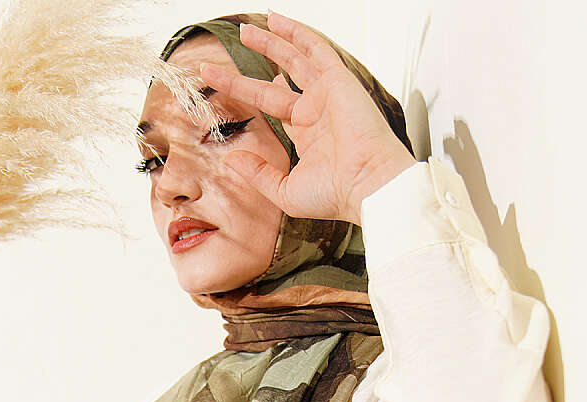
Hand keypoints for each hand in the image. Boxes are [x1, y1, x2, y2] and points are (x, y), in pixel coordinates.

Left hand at [198, 10, 416, 225]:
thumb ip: (257, 173)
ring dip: (272, 41)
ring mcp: (327, 95)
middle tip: (237, 41)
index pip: (272, 105)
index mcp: (307, 136)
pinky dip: (297, 33)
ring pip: (295, 59)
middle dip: (258, 59)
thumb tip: (231, 158)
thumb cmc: (334, 195)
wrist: (366, 185)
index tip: (220, 82)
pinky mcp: (338, 81)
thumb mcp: (285, 191)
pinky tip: (277, 21)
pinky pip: (315, 49)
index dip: (246, 91)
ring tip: (247, 29)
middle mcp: (316, 111)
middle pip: (279, 79)